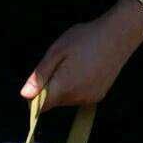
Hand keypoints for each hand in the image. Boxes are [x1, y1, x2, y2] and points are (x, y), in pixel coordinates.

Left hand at [21, 0, 142, 110]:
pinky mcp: (98, 96)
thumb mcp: (57, 51)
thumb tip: (24, 95)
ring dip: (64, 87)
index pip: (41, 106)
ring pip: (67, 100)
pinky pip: (80, 97)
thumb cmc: (85, 38)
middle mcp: (77, 98)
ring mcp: (89, 99)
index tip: (38, 80)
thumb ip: (40, 75)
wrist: (118, 36)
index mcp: (64, 87)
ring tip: (74, 64)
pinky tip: (84, 70)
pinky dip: (77, 87)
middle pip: (54, 102)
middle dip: (51, 88)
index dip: (35, 97)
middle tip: (59, 63)